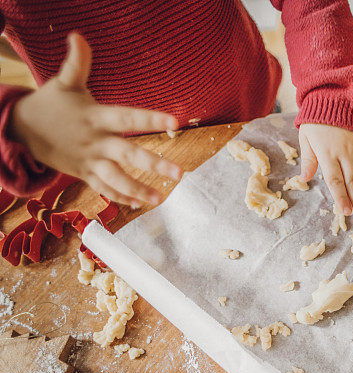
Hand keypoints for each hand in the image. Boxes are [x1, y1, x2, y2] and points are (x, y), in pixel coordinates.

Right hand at [10, 33, 181, 206]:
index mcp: (96, 118)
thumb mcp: (64, 83)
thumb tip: (77, 36)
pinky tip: (139, 204)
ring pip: (115, 178)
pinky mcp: (83, 174)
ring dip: (137, 189)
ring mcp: (89, 160)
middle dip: (153, 164)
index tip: (174, 122)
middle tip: (179, 173)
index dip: (150, 118)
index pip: (127, 117)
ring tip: (159, 198)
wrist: (21, 129)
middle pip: (127, 154)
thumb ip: (77, 63)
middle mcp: (95, 142)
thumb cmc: (51, 104)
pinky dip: (119, 197)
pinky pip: (102, 188)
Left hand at [298, 123, 352, 220]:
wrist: (335, 96)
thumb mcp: (306, 138)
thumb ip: (308, 159)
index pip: (335, 181)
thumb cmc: (317, 120)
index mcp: (327, 153)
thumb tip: (303, 179)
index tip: (346, 212)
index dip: (341, 198)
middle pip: (352, 181)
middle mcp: (345, 152)